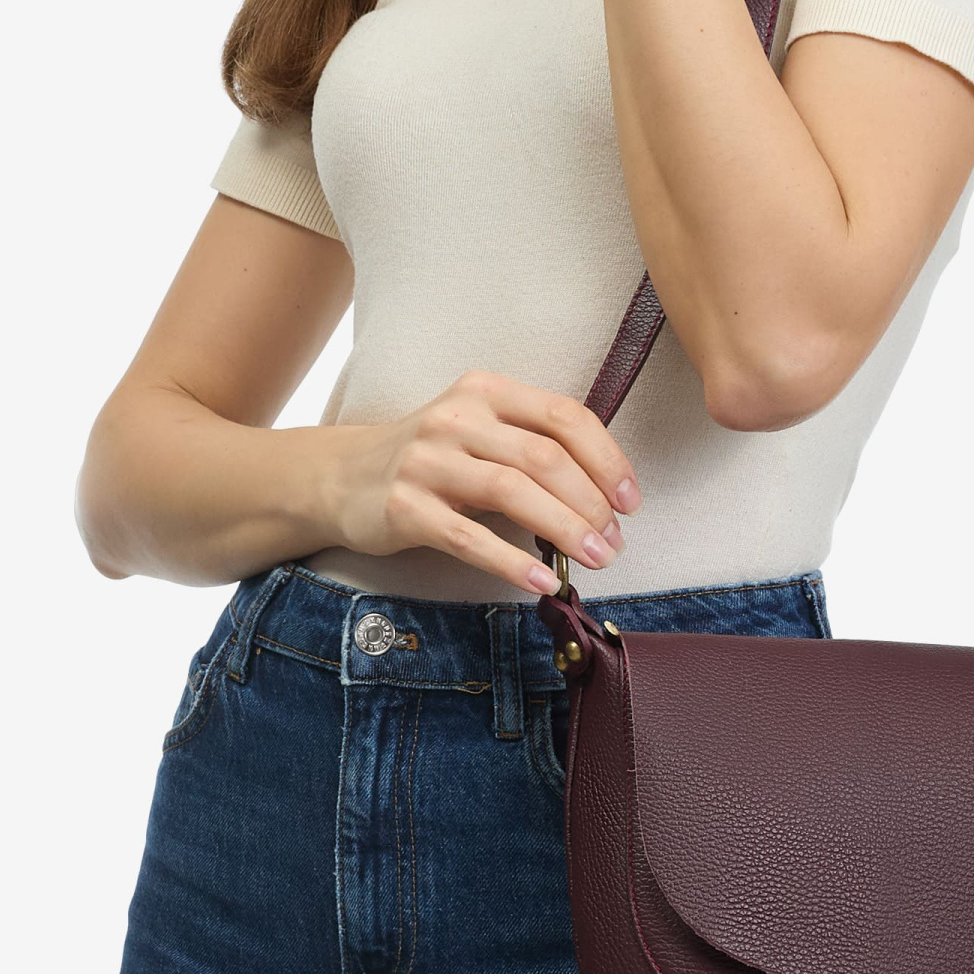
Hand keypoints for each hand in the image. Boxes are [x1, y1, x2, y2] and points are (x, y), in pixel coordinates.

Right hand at [324, 369, 640, 596]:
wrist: (342, 478)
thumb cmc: (431, 461)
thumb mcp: (479, 433)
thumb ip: (532, 448)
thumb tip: (604, 499)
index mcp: (486, 391)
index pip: (563, 416)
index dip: (607, 460)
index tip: (630, 501)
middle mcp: (457, 418)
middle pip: (543, 456)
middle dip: (590, 503)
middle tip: (614, 542)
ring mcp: (427, 461)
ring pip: (511, 491)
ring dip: (564, 530)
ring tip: (594, 560)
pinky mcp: (404, 507)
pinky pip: (468, 537)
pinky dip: (512, 562)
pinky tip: (542, 582)